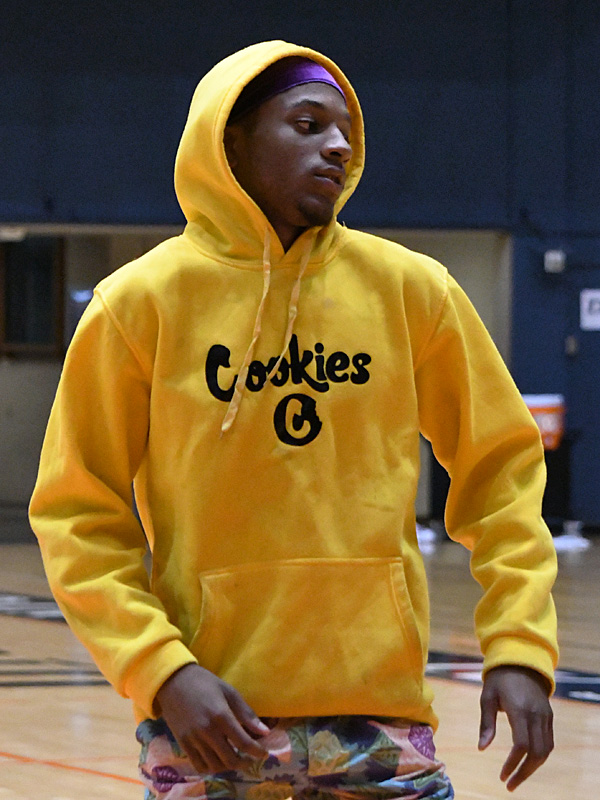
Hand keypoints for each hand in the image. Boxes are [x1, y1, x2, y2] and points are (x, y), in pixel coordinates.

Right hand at [154, 663, 269, 774]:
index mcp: (221, 716)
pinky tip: (218, 760)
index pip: (243, 743)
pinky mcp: (182, 744)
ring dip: (229, 766)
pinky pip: (199, 765)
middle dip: (245, 763)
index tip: (265, 753)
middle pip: (230, 759)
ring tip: (236, 758)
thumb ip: (246, 713)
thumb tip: (265, 732)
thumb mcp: (229, 692)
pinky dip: (211, 768)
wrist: (173, 681)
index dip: (257, 752)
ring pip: (215, 766)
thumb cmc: (204, 683)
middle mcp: (207, 731)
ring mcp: (193, 739)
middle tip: (252, 758)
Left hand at [478, 665, 553, 791]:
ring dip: (533, 768)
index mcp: (519, 709)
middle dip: (524, 773)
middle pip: (536, 753)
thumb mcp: (487, 697)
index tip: (502, 775)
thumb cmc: (499, 680)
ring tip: (517, 777)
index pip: (521, 744)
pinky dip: (539, 756)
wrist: (520, 662)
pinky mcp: (549, 717)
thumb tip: (482, 748)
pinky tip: (527, 763)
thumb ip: (486, 723)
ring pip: (545, 750)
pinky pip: (548, 742)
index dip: (513, 763)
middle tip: (510, 784)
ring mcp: (545, 716)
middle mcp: (535, 715)